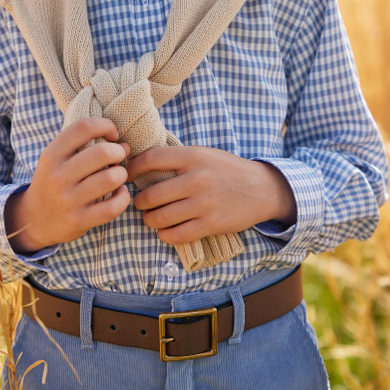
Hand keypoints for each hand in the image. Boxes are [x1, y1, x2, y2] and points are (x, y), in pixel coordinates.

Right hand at [4, 117, 130, 252]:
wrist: (34, 220)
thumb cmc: (53, 181)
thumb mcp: (55, 158)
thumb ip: (82, 145)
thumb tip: (124, 144)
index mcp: (52, 155)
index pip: (84, 127)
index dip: (105, 125)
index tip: (112, 135)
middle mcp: (58, 176)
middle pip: (102, 153)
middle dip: (118, 152)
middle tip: (118, 157)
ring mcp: (68, 200)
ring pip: (111, 179)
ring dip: (122, 174)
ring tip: (118, 175)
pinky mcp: (79, 220)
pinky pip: (113, 207)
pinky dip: (123, 197)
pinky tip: (119, 193)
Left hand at [125, 146, 295, 244]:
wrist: (261, 188)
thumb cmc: (227, 169)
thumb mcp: (203, 154)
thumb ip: (177, 158)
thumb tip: (140, 163)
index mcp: (193, 156)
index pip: (151, 159)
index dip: (132, 168)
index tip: (128, 175)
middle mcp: (197, 179)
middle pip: (150, 194)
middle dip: (139, 201)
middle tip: (139, 202)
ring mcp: (203, 203)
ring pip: (160, 217)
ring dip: (149, 219)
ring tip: (150, 217)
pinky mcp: (210, 224)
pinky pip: (176, 235)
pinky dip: (165, 234)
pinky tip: (165, 229)